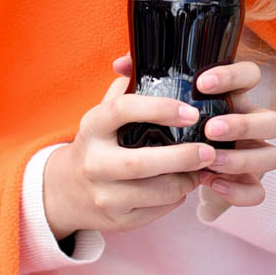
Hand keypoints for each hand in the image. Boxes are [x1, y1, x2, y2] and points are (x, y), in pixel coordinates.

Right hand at [43, 69, 216, 238]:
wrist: (66, 191)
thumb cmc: (99, 142)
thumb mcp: (105, 113)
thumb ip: (128, 86)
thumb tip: (146, 54)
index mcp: (92, 127)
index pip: (121, 110)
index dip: (158, 109)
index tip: (191, 111)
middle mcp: (93, 162)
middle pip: (140, 163)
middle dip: (181, 157)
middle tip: (209, 150)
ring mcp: (103, 195)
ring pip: (154, 193)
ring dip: (185, 181)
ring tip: (201, 168)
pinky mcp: (117, 220)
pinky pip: (156, 211)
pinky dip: (176, 198)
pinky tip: (182, 185)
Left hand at [110, 49, 275, 223]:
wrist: (179, 169)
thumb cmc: (172, 127)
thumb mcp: (162, 105)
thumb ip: (147, 82)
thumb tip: (121, 64)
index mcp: (235, 98)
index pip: (251, 75)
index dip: (233, 76)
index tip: (202, 83)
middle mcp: (252, 124)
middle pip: (273, 120)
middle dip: (243, 124)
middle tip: (210, 128)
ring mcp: (255, 155)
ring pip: (272, 156)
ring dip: (242, 158)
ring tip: (209, 160)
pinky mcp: (250, 183)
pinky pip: (258, 191)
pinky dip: (238, 191)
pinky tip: (211, 184)